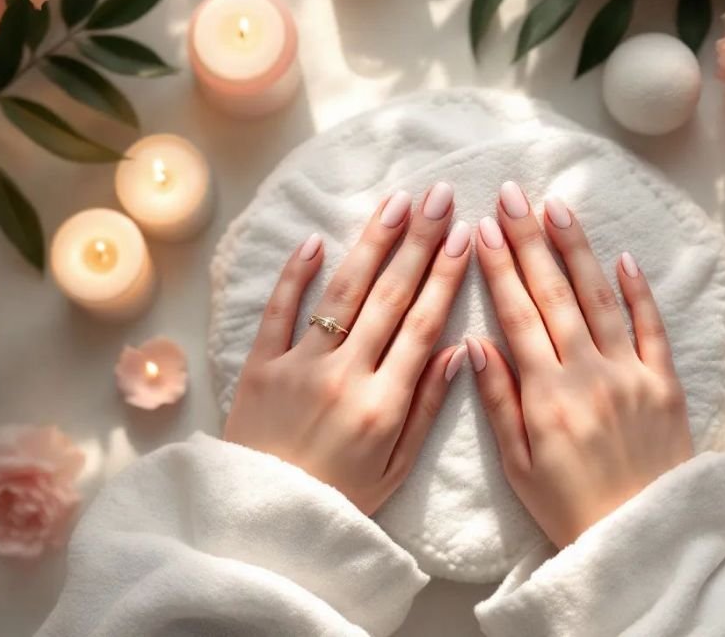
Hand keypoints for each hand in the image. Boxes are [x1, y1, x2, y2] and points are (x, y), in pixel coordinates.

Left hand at [224, 184, 471, 515]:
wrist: (261, 527)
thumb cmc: (339, 500)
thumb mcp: (396, 468)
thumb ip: (427, 407)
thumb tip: (456, 350)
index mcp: (383, 403)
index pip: (422, 323)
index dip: (445, 275)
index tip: (465, 235)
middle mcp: (344, 375)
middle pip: (388, 295)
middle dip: (419, 241)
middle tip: (439, 197)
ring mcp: (298, 365)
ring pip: (342, 291)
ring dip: (372, 242)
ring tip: (397, 202)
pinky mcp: (260, 365)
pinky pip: (279, 310)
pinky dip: (296, 273)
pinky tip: (317, 239)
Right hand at [471, 182, 692, 548]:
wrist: (642, 540)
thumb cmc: (569, 506)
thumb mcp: (517, 463)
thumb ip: (496, 398)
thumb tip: (474, 342)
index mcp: (547, 394)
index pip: (518, 314)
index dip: (498, 267)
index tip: (482, 228)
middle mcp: (589, 373)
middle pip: (554, 293)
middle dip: (529, 239)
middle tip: (512, 196)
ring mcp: (631, 373)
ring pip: (600, 298)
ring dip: (577, 249)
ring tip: (557, 208)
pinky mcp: (665, 382)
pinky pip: (653, 327)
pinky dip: (638, 291)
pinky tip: (622, 257)